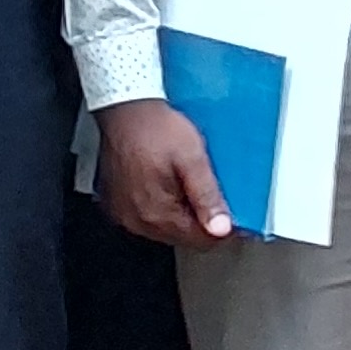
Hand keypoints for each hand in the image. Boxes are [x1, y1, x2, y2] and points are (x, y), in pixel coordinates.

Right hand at [94, 101, 240, 248]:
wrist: (126, 109)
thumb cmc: (156, 128)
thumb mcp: (192, 159)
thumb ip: (207, 196)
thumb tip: (221, 228)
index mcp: (156, 213)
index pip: (200, 240)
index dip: (222, 229)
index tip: (232, 215)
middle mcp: (137, 220)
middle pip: (182, 237)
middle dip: (202, 222)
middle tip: (213, 195)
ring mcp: (124, 213)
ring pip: (165, 229)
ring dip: (182, 215)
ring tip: (189, 186)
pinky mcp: (117, 204)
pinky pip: (147, 217)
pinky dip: (163, 208)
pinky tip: (169, 187)